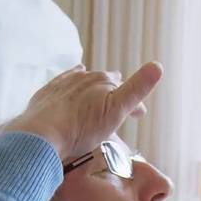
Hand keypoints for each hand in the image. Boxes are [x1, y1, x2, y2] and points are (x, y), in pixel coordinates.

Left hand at [2, 62, 162, 159]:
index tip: (139, 115)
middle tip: (119, 103)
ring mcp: (65, 83)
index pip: (127, 90)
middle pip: (106, 82)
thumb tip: (159, 65)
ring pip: (84, 80)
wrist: (42, 134)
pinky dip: (71, 85)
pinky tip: (71, 87)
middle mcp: (86, 77)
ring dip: (93, 87)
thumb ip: (137, 88)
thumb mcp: (116, 110)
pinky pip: (63, 83)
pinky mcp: (48, 92)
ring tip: (97, 93)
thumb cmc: (81, 128)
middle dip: (114, 92)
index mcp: (105, 82)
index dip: (135, 103)